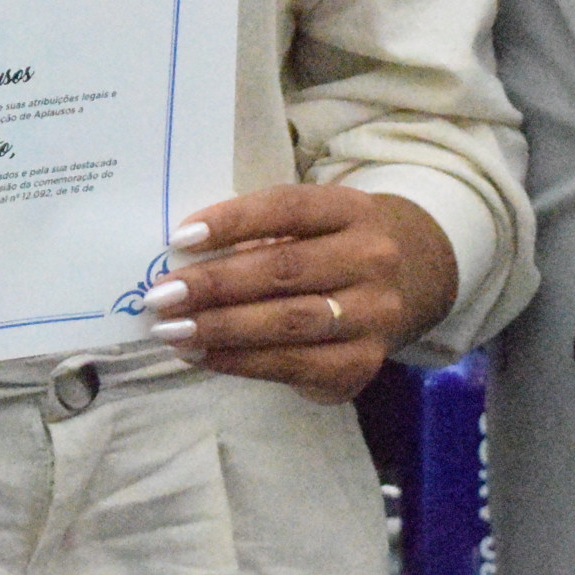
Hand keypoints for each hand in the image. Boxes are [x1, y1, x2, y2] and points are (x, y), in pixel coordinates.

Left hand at [136, 186, 457, 402]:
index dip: (233, 221)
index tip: (180, 237)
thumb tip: (182, 257)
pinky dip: (240, 361)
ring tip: (172, 330)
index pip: (289, 208)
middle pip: (284, 269)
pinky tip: (202, 354)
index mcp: (354, 210)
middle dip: (215, 284)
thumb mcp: (316, 222)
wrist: (413, 281)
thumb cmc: (335, 245)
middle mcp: (372, 260)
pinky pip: (293, 365)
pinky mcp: (363, 364)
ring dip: (221, 328)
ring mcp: (374, 315)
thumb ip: (263, 233)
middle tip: (161, 295)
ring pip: (289, 322)